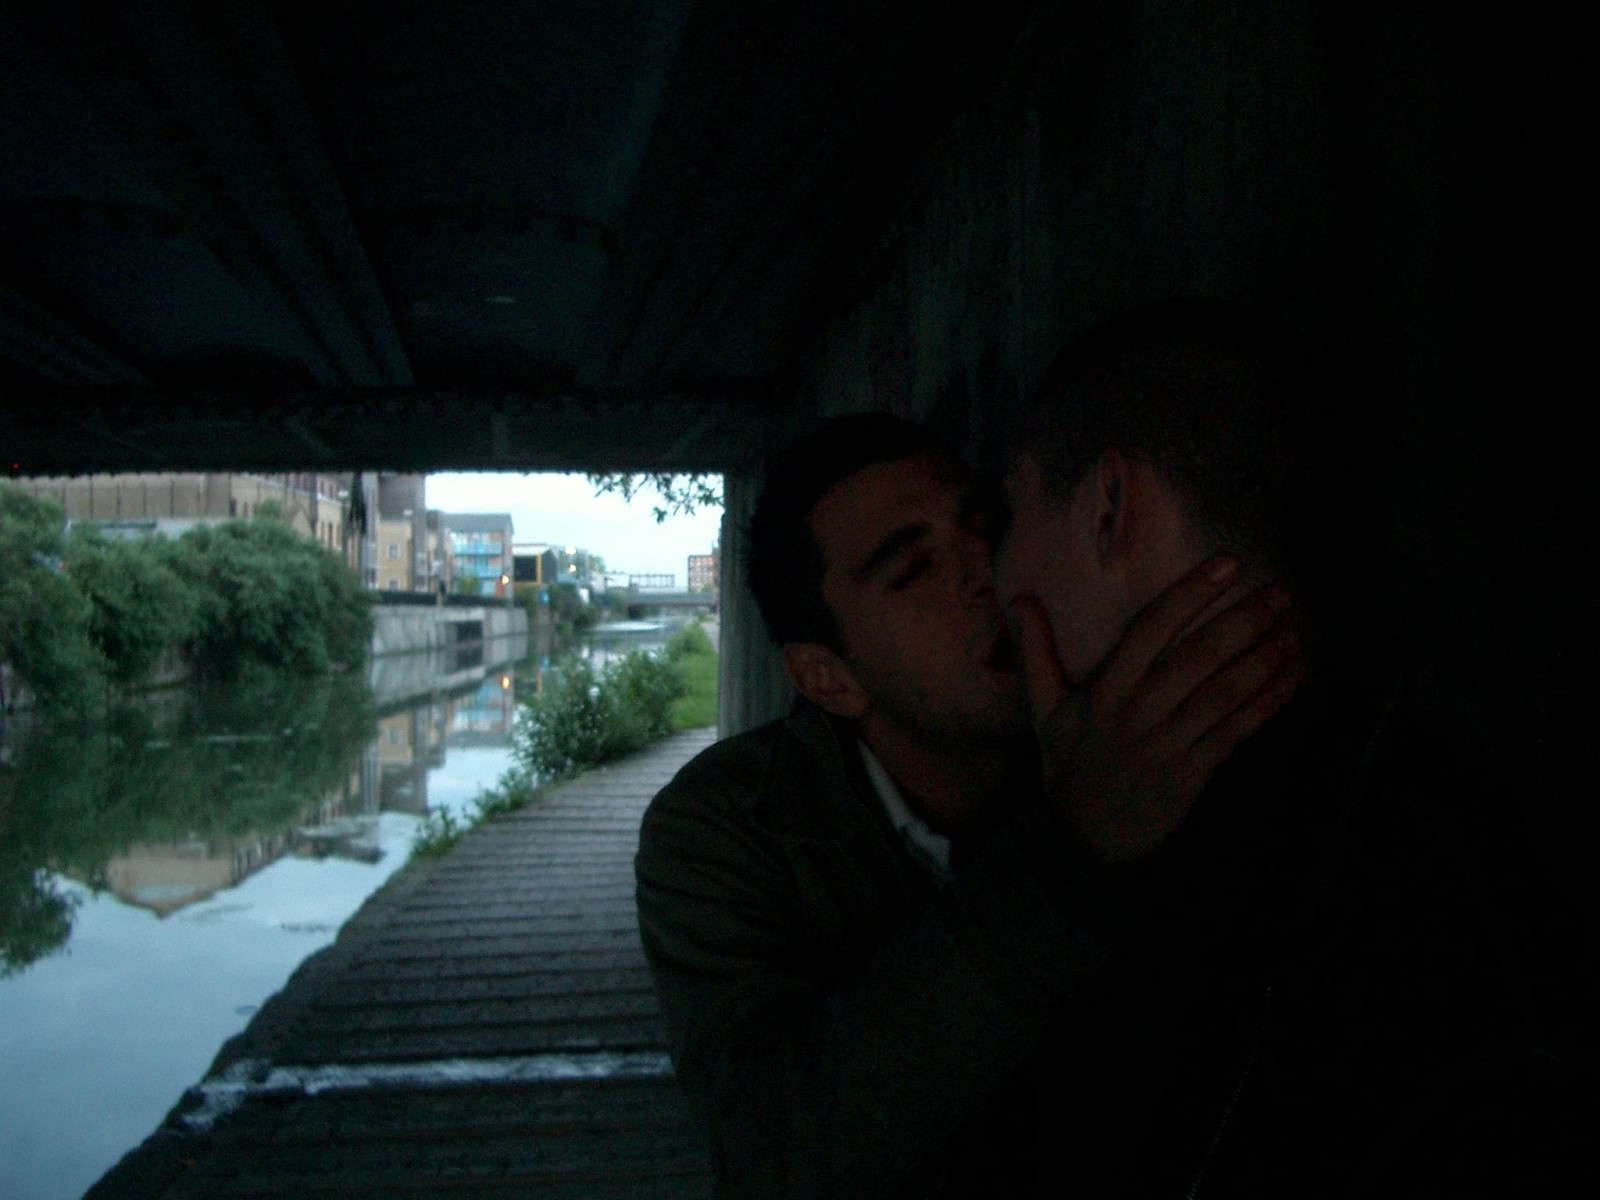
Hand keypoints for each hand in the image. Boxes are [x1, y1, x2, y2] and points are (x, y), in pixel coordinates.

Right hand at [1008, 556, 1305, 863]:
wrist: (1080, 841)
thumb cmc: (1067, 766)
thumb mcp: (1043, 708)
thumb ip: (1037, 651)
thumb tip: (1020, 599)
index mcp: (1104, 691)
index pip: (1150, 630)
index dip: (1189, 594)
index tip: (1226, 563)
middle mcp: (1137, 713)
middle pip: (1196, 658)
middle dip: (1242, 621)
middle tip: (1279, 592)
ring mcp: (1166, 745)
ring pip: (1221, 694)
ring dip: (1262, 660)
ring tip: (1293, 632)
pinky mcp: (1191, 775)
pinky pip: (1234, 733)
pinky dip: (1265, 706)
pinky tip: (1289, 681)